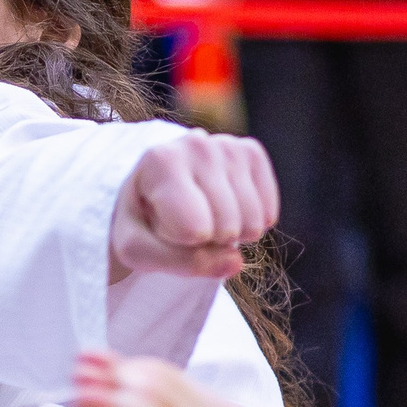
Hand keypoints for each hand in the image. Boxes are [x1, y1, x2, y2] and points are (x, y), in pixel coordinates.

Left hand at [110, 131, 278, 280]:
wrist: (153, 188)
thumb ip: (180, 262)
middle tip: (182, 222)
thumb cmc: (141, 221)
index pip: (194, 230)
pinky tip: (227, 211)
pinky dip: (251, 225)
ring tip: (202, 214)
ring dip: (230, 235)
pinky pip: (268, 212)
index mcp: (160, 161)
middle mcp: (196, 144)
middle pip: (226, 229)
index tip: (160, 224)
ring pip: (251, 223)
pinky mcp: (251, 152)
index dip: (181, 243)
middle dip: (208, 242)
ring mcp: (227, 145)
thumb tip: (236, 261)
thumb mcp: (138, 251)